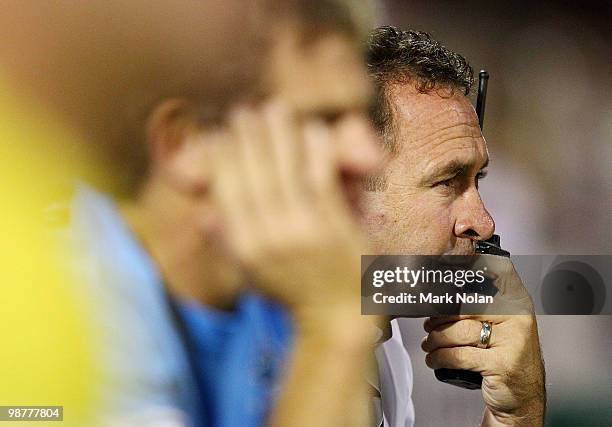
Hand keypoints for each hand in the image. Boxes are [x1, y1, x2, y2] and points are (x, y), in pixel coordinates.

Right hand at [210, 100, 369, 328]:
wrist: (337, 316)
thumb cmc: (294, 292)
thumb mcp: (252, 273)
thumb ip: (227, 242)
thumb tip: (201, 215)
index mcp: (243, 245)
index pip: (225, 188)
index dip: (221, 155)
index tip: (221, 133)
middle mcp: (265, 234)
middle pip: (251, 172)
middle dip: (246, 135)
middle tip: (245, 111)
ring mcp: (299, 228)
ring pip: (283, 168)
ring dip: (278, 132)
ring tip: (274, 107)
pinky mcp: (331, 224)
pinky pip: (319, 176)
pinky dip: (315, 149)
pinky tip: (312, 128)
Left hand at [421, 256, 545, 425]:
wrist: (523, 396)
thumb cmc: (504, 357)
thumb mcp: (498, 325)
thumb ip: (477, 307)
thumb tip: (441, 295)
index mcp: (515, 301)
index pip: (482, 282)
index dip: (457, 284)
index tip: (437, 293)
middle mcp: (517, 317)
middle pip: (465, 308)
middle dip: (439, 319)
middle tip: (429, 326)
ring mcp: (513, 341)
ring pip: (460, 332)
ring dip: (436, 339)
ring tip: (430, 344)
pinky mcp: (502, 365)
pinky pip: (460, 355)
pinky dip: (440, 357)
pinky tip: (435, 359)